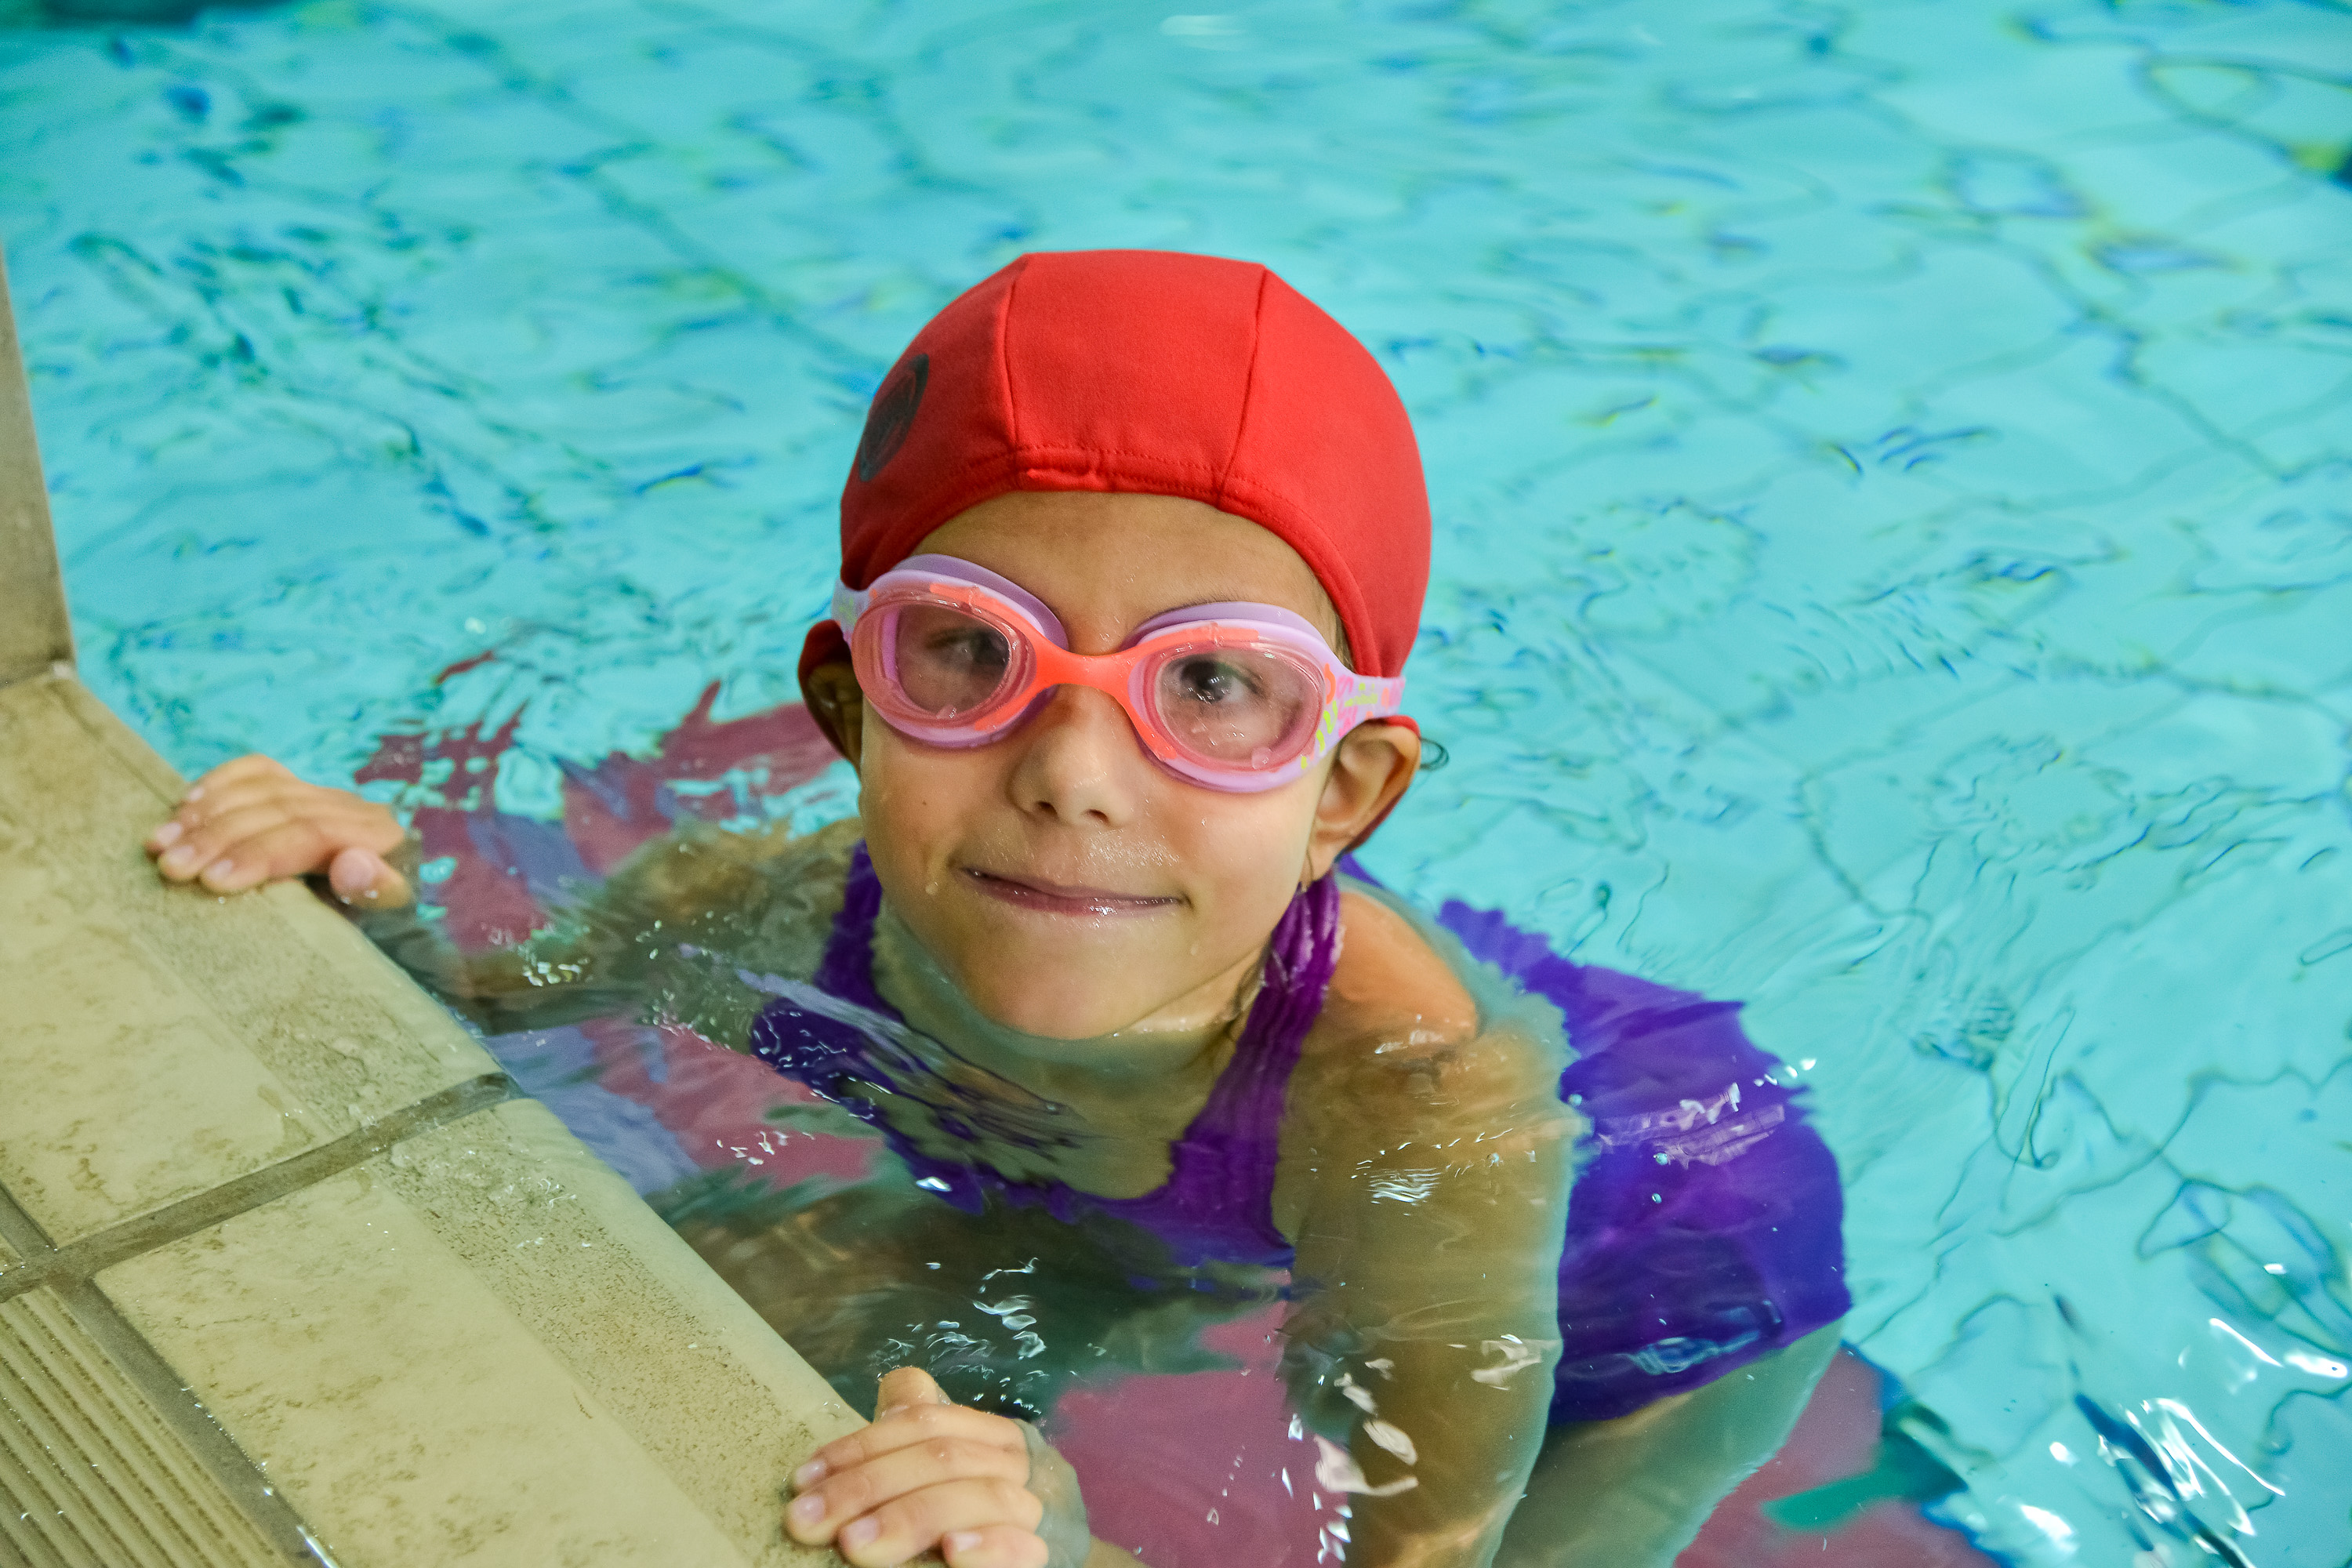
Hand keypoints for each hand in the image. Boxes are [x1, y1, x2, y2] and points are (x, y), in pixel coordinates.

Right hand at [145, 754, 412, 907]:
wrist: (387, 913)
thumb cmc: (376, 928)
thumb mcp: (386, 923)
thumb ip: (376, 894)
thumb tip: (353, 864)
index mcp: (381, 839)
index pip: (312, 835)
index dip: (259, 853)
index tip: (213, 881)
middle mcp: (354, 811)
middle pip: (280, 810)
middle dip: (220, 837)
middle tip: (171, 868)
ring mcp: (325, 796)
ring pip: (263, 789)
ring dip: (206, 814)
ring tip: (161, 844)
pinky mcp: (301, 789)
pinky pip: (259, 772)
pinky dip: (219, 783)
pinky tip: (183, 805)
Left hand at [785, 1368, 1050, 1566]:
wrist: (955, 1564)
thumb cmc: (928, 1515)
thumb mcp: (911, 1474)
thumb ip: (907, 1434)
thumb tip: (899, 1381)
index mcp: (982, 1433)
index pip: (923, 1422)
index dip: (861, 1446)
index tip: (803, 1481)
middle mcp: (1009, 1464)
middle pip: (942, 1458)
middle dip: (868, 1487)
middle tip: (809, 1520)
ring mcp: (1026, 1510)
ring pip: (979, 1495)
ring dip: (911, 1517)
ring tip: (854, 1545)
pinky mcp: (1034, 1556)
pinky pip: (1024, 1547)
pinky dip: (988, 1545)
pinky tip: (952, 1552)